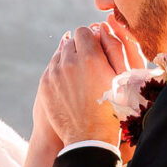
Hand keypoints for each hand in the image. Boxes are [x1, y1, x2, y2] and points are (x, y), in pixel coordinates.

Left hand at [40, 25, 120, 147]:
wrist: (89, 139)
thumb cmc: (113, 109)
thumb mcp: (121, 79)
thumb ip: (114, 48)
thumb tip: (101, 27)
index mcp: (91, 57)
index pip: (84, 31)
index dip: (91, 39)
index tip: (95, 50)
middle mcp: (69, 62)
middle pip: (70, 41)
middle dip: (79, 48)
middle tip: (89, 65)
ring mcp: (54, 74)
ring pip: (59, 54)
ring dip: (68, 60)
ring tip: (80, 77)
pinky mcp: (44, 86)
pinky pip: (51, 69)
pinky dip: (59, 72)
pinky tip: (70, 86)